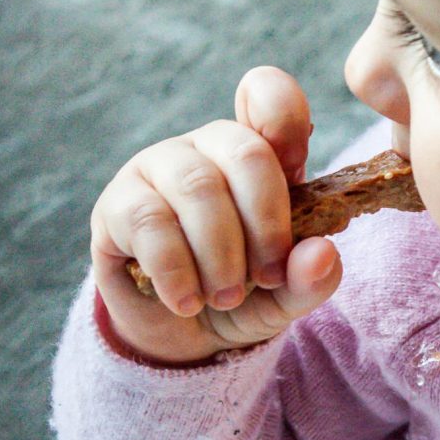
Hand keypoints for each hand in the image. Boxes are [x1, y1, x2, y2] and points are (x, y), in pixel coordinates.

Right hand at [90, 67, 342, 363]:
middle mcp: (208, 148)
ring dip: (219, 255)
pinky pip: (149, 221)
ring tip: (226, 298)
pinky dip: (176, 271)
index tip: (296, 166)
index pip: (271, 101)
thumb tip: (322, 253)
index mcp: (259, 157)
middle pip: (245, 153)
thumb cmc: (240, 297)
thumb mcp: (284, 297)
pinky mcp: (117, 203)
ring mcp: (158, 168)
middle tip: (267, 279)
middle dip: (265, 225)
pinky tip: (187, 302)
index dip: (282, 111)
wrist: (178, 337)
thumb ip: (309, 278)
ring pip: (197, 187)